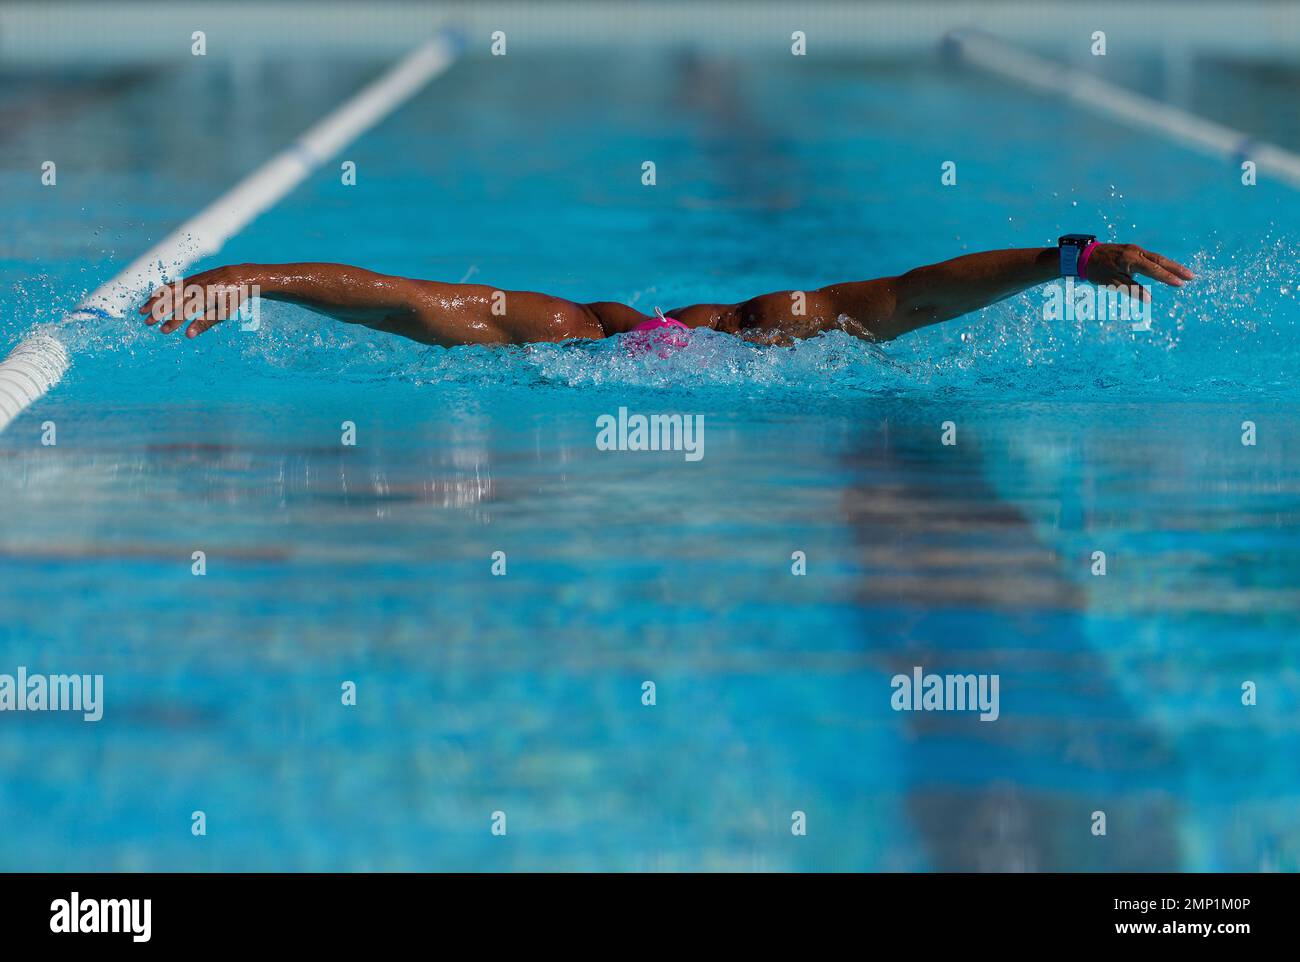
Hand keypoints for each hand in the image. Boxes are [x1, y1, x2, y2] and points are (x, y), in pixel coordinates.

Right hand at [139, 265, 255, 337]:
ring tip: (142, 311)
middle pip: (172, 300)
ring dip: (154, 300)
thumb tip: (188, 335)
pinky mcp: (190, 279)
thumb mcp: (223, 313)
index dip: (173, 322)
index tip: (163, 331)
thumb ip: (206, 323)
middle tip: (147, 323)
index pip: (185, 312)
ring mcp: (191, 281)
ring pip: (168, 291)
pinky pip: (171, 285)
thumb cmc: (232, 298)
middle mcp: (195, 287)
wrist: (237, 276)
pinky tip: (152, 299)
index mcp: (204, 297)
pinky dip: (160, 292)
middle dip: (158, 312)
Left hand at [1083, 244, 1193, 301]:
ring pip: (1157, 257)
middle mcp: (1135, 251)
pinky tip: (1168, 268)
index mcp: (1130, 260)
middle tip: (1191, 277)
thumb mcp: (1112, 283)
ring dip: (1171, 265)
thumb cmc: (1096, 271)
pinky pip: (1150, 256)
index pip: (1154, 270)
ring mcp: (1135, 249)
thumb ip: (1131, 290)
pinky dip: (1161, 262)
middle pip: (1160, 261)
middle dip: (1176, 269)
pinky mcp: (1133, 249)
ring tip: (1185, 273)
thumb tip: (1148, 300)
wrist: (1083, 255)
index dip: (1167, 278)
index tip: (1180, 284)